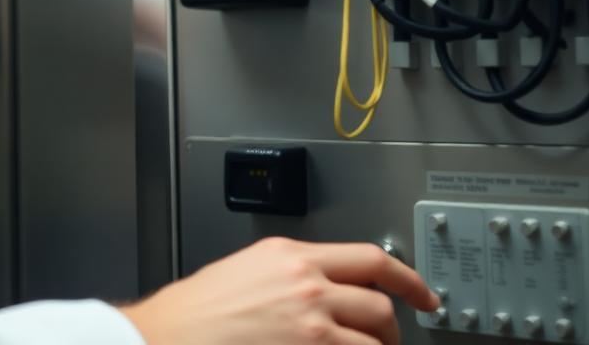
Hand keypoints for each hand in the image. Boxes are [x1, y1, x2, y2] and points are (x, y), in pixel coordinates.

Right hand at [119, 237, 439, 344]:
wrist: (165, 337)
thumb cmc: (192, 315)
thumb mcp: (244, 272)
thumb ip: (286, 274)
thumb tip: (322, 289)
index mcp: (288, 254)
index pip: (370, 258)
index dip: (409, 279)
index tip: (423, 294)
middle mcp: (305, 281)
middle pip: (380, 302)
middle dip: (390, 329)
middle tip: (386, 342)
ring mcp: (311, 321)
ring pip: (377, 338)